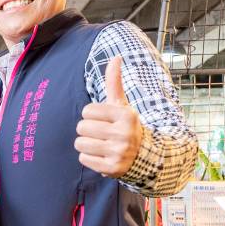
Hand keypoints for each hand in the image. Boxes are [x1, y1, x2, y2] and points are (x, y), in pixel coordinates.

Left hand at [75, 55, 143, 177]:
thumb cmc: (125, 125)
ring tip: (100, 144)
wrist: (144, 155)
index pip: (87, 111)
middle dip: (87, 130)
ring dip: (86, 144)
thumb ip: (115, 82)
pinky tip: (101, 155)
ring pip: (80, 144)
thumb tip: (116, 57)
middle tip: (101, 133)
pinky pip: (84, 159)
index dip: (91, 115)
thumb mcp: (122, 105)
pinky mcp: (112, 168)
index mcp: (126, 115)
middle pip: (81, 128)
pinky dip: (89, 158)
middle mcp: (124, 133)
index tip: (103, 120)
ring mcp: (119, 152)